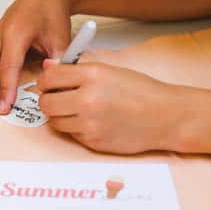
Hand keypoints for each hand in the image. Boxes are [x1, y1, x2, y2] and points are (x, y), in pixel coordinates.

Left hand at [37, 60, 182, 153]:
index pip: (49, 77)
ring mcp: (90, 123)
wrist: (164, 116)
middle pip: (46, 103)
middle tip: (58, 98)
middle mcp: (88, 99)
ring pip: (55, 122)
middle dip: (48, 100)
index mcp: (92, 75)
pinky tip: (93, 121)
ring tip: (78, 110)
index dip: (46, 80)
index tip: (50, 83)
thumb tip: (48, 67)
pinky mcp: (93, 142)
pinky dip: (76, 128)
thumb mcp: (109, 70)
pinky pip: (71, 134)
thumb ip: (77, 69)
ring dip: (61, 116)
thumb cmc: (140, 90)